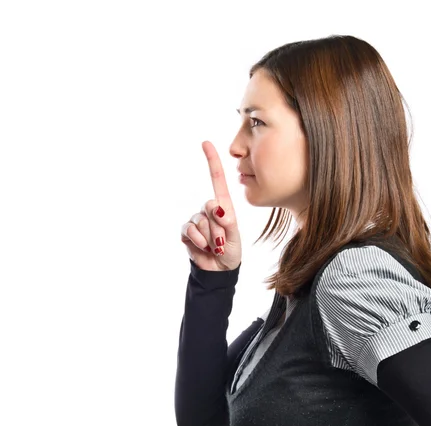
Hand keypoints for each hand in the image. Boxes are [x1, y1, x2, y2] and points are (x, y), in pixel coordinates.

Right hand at [180, 141, 242, 271]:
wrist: (219, 269)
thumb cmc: (231, 250)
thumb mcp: (234, 236)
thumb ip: (227, 222)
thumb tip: (217, 209)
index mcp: (224, 206)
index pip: (217, 180)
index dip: (212, 161)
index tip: (206, 143)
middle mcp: (209, 210)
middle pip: (209, 207)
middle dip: (218, 227)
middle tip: (222, 240)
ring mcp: (197, 220)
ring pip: (200, 221)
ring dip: (209, 237)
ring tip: (214, 246)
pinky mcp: (187, 231)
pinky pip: (189, 230)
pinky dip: (198, 240)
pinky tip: (203, 247)